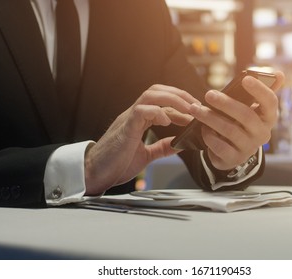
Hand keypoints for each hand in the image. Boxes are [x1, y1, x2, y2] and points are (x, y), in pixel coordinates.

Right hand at [83, 84, 199, 194]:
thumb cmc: (115, 164)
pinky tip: (168, 122)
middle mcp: (134, 115)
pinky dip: (157, 112)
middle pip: (157, 90)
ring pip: (150, 95)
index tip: (196, 113)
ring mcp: (128, 119)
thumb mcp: (145, 155)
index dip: (181, 105)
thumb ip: (161, 147)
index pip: (162, 102)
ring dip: (173, 100)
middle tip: (196, 106)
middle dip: (180, 95)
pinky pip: (141, 111)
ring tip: (188, 110)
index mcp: (138, 120)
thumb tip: (179, 144)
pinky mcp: (125, 128)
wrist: (94, 174)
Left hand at [190, 71, 284, 170]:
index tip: (245, 78)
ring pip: (230, 130)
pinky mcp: (234, 159)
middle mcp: (262, 133)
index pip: (270, 102)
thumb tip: (279, 74)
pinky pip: (220, 146)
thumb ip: (261, 92)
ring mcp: (249, 148)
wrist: (233, 153)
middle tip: (209, 94)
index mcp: (268, 117)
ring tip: (195, 109)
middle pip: (246, 116)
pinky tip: (202, 128)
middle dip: (226, 104)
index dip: (259, 90)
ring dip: (210, 118)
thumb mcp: (251, 109)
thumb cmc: (241, 124)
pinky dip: (209, 136)